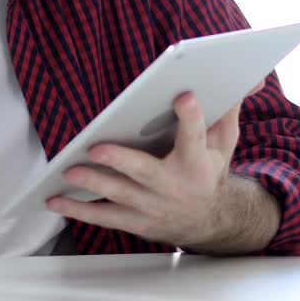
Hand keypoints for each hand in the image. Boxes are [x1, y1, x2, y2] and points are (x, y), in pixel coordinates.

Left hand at [46, 91, 250, 250]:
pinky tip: (54, 200)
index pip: (195, 136)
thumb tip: (245, 78)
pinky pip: (104, 217)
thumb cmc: (210, 171)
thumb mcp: (224, 143)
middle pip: (144, 172)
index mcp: (197, 162)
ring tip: (69, 171)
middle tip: (96, 148)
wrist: (212, 222)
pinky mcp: (136, 221)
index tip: (183, 96)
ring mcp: (152, 206)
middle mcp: (173, 186)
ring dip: (92, 183)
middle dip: (120, 161)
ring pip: (119, 195)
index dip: (191, 116)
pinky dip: (77, 210)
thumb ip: (228, 111)